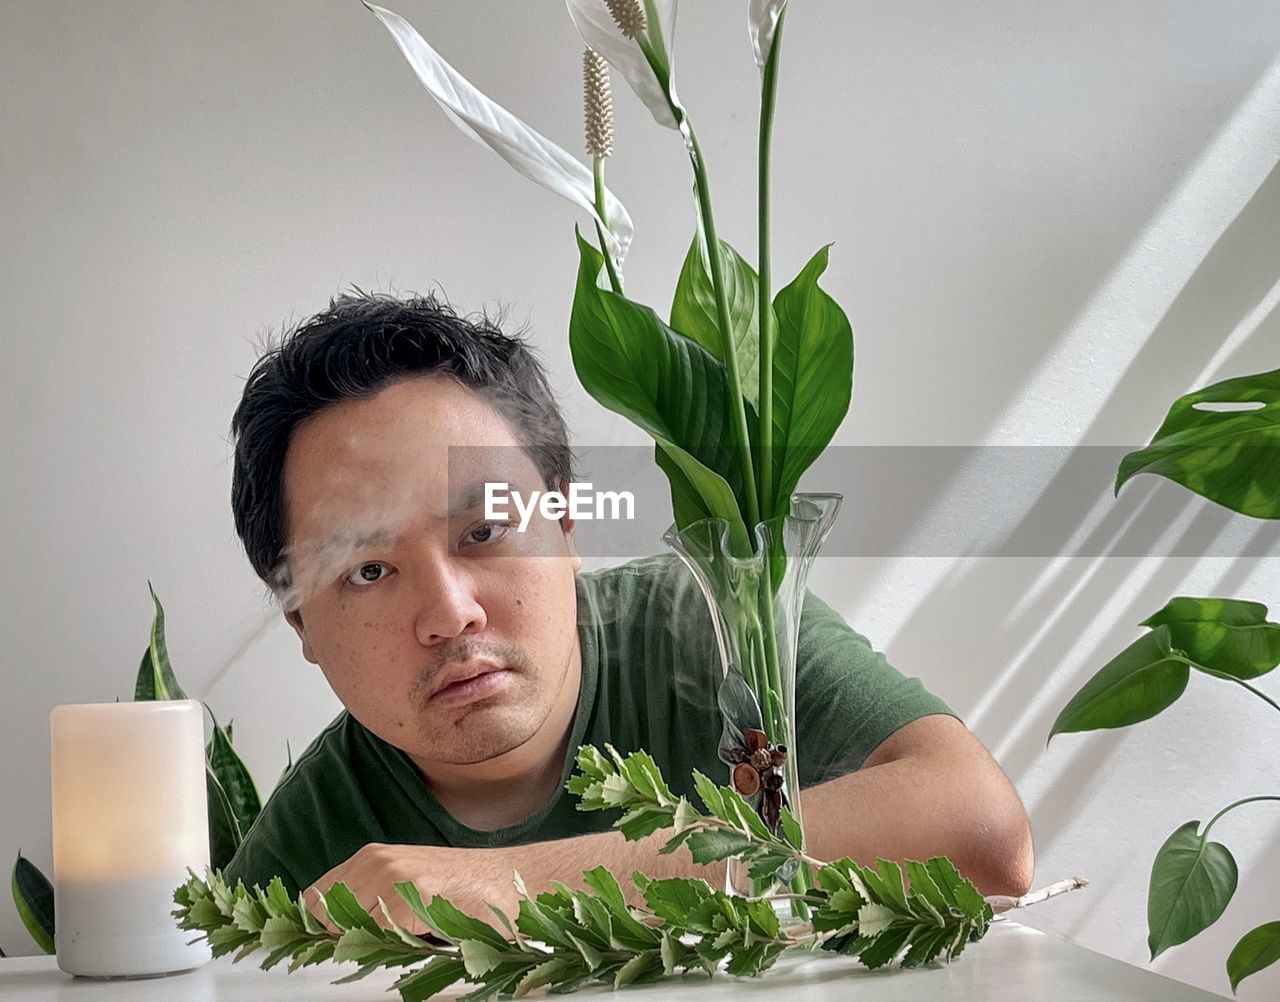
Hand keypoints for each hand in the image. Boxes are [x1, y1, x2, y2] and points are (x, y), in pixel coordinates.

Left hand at [305, 842, 520, 936]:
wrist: (509, 880)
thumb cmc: (459, 893)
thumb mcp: (405, 890)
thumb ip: (367, 904)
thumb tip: (322, 940)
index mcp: (368, 858)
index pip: (311, 900)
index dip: (310, 929)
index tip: (317, 952)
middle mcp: (375, 860)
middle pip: (321, 916)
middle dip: (332, 942)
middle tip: (364, 953)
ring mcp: (394, 874)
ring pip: (345, 927)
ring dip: (360, 946)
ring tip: (397, 945)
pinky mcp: (415, 893)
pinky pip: (377, 933)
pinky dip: (388, 947)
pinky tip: (415, 941)